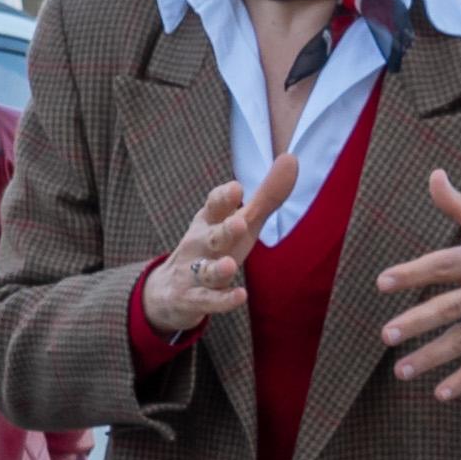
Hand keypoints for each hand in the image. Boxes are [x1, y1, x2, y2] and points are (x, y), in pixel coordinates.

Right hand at [140, 145, 305, 338]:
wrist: (169, 292)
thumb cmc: (214, 249)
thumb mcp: (239, 222)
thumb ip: (266, 196)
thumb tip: (291, 158)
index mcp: (209, 221)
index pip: (214, 206)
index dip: (223, 198)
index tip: (236, 188)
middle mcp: (200, 245)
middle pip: (212, 236)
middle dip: (224, 230)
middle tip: (239, 223)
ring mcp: (193, 273)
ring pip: (207, 271)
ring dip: (218, 269)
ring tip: (230, 265)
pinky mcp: (192, 299)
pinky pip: (207, 301)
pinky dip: (222, 300)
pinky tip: (240, 296)